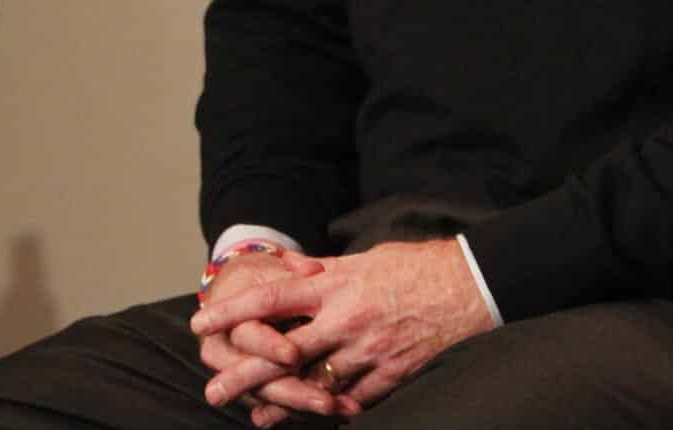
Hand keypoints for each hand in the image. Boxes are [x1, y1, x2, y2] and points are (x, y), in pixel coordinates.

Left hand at [191, 239, 494, 421]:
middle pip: (283, 352)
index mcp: (334, 286)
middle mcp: (345, 320)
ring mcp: (368, 351)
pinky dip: (332, 411)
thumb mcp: (362, 258)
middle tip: (213, 391)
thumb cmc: (414, 266)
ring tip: (255, 419)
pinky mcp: (393, 374)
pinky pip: (355, 399)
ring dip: (283, 404)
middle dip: (245, 374)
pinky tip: (314, 422)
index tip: (201, 324)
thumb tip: (289, 269)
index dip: (232, 313)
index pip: (270, 299)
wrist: (471, 286)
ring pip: (315, 384)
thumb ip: (322, 271)